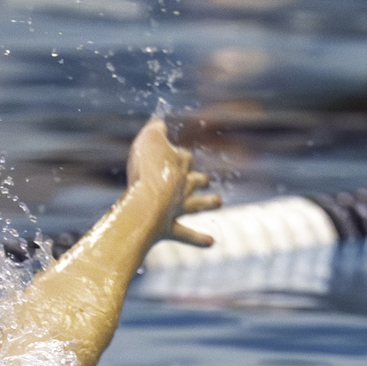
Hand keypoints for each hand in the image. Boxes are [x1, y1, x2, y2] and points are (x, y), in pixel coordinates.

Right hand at [124, 117, 220, 247]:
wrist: (148, 204)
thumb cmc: (147, 171)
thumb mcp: (148, 140)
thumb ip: (155, 129)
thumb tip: (160, 122)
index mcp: (178, 165)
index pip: (183, 156)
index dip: (179, 154)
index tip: (176, 152)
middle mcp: (182, 186)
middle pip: (195, 179)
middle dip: (199, 179)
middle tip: (205, 179)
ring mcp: (178, 208)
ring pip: (196, 204)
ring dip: (207, 203)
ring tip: (219, 202)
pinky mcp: (169, 229)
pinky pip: (186, 235)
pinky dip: (198, 239)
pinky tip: (212, 242)